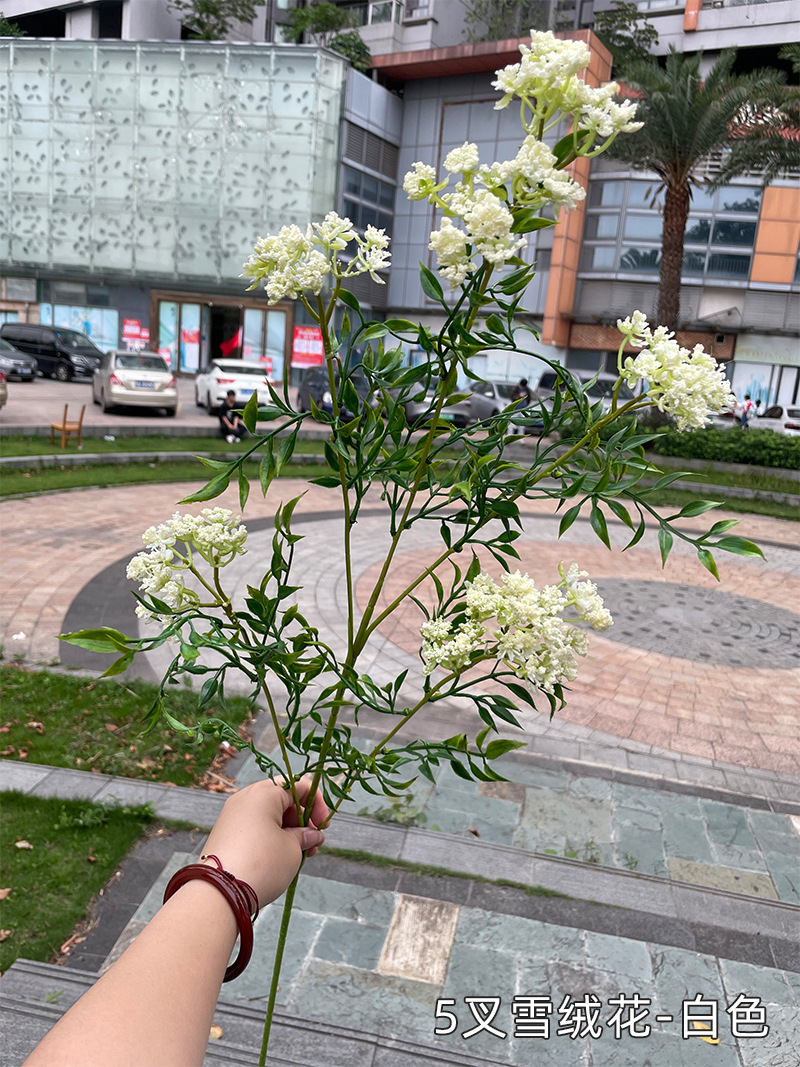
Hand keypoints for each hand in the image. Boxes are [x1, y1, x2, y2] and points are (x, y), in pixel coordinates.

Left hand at [200, 777, 327, 907]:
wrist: (219, 893)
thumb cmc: (261, 864)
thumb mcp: (292, 849)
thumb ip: (305, 836)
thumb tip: (312, 835)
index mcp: (264, 793)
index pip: (299, 786)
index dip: (317, 804)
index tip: (324, 826)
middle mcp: (246, 798)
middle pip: (284, 801)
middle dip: (303, 822)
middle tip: (314, 845)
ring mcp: (233, 815)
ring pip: (270, 816)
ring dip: (289, 832)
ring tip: (300, 855)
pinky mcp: (226, 833)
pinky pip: (255, 828)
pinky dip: (271, 838)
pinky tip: (281, 858)